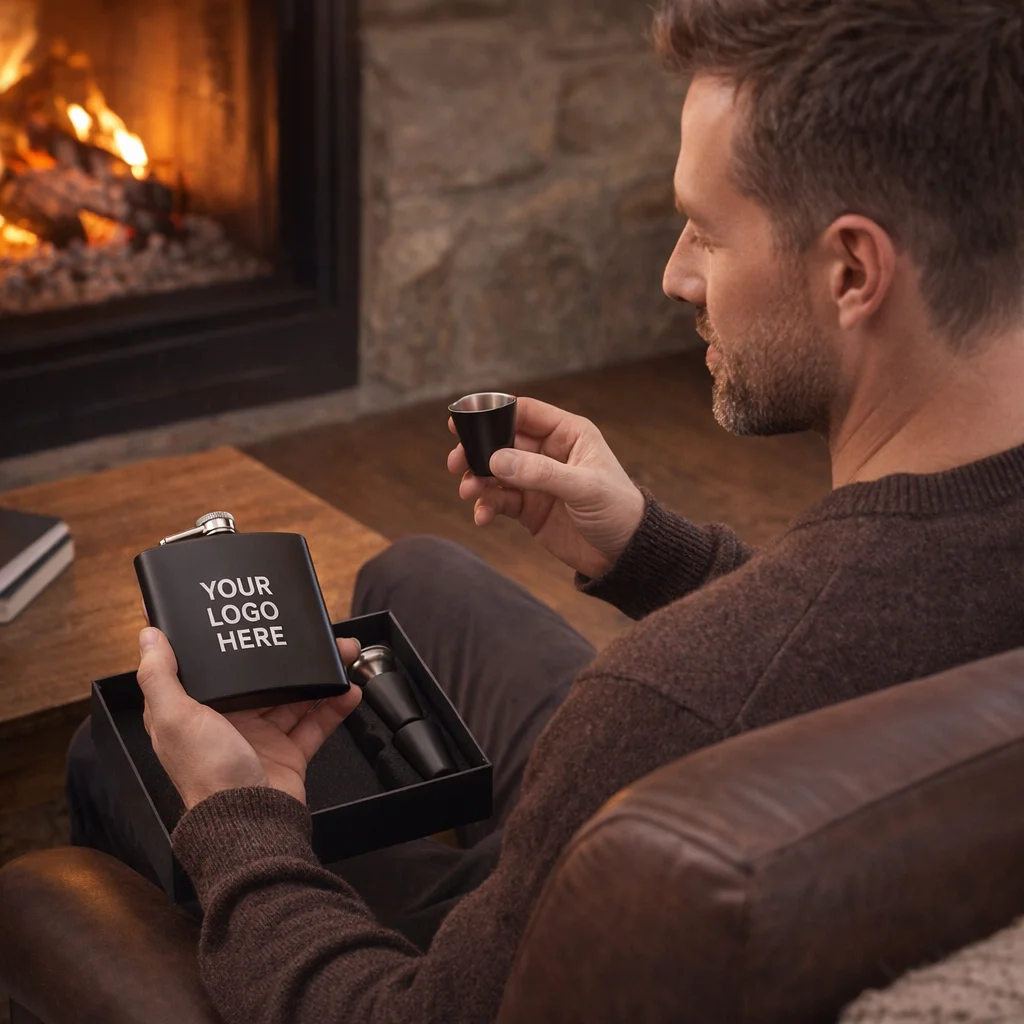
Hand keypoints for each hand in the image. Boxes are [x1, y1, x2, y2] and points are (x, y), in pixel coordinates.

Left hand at [136, 627, 362, 810]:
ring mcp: (261, 738)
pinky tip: (347, 691)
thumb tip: (149, 637)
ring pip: (295, 696)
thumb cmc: (207, 775)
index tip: (249, 619)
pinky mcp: (289, 754)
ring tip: (342, 654)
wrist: (249, 822)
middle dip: (289, 656)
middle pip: (263, 679)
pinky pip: (315, 724)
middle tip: (313, 634)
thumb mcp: (176, 718)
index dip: (230, 644)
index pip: (213, 669)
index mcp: (197, 712)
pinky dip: (333, 706)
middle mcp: (229, 722)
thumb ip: (160, 676)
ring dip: (319, 676)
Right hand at [447, 397, 644, 578]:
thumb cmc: (617, 510)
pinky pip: (499, 501)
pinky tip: (483, 516)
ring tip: (469, 493)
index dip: (494, 413)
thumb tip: (496, 460)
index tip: (464, 420)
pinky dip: (487, 506)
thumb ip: (540, 472)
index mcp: (568, 434)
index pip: (525, 412)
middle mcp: (549, 453)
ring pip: (495, 472)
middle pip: (501, 441)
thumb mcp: (584, 487)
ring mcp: (537, 481)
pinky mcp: (529, 508)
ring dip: (478, 480)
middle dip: (477, 451)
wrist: (625, 555)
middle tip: (457, 463)